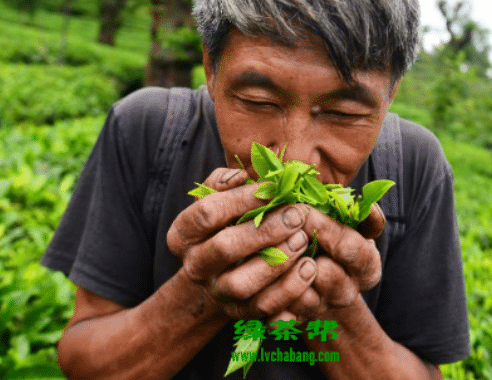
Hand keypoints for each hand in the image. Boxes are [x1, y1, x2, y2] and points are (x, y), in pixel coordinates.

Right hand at [166, 168, 317, 319]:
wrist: (224, 272)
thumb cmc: (228, 224)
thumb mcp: (219, 199)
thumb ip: (224, 182)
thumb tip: (239, 177)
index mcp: (183, 234)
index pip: (207, 213)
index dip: (242, 199)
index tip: (273, 189)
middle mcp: (194, 266)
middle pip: (224, 248)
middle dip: (264, 230)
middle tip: (296, 215)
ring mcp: (216, 293)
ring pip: (241, 284)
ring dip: (276, 261)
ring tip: (303, 240)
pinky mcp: (239, 314)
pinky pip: (263, 308)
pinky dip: (290, 289)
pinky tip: (309, 267)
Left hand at [272, 203, 383, 322]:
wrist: (312, 279)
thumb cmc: (330, 240)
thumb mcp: (351, 224)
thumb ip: (363, 216)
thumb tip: (372, 209)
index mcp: (366, 267)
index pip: (349, 247)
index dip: (324, 227)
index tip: (303, 209)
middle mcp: (346, 293)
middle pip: (329, 277)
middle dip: (303, 252)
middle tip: (285, 232)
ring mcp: (318, 309)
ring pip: (302, 300)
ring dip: (284, 275)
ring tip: (270, 251)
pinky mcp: (291, 322)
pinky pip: (279, 321)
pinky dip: (269, 305)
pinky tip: (259, 284)